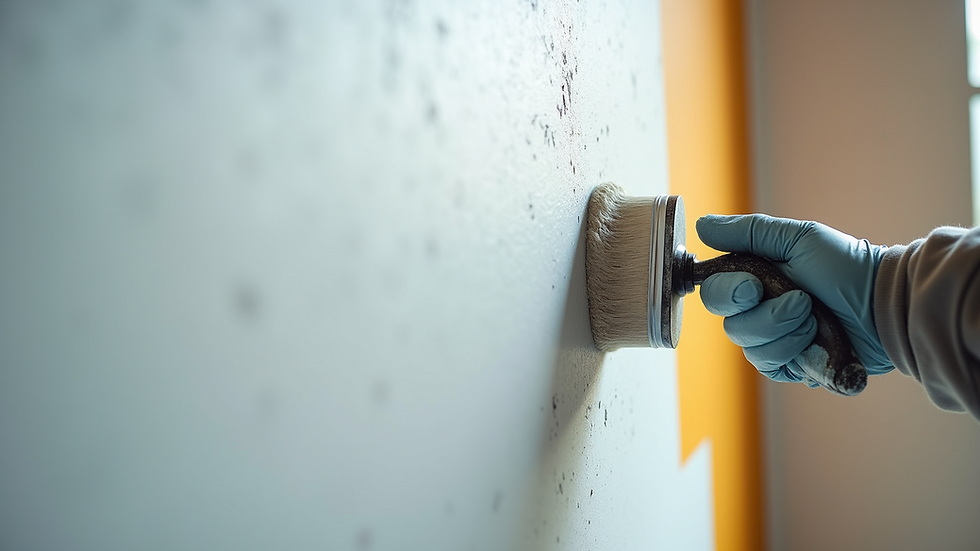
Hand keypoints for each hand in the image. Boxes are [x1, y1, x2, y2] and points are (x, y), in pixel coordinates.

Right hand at [695, 214, 893, 383]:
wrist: (885, 306)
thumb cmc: (846, 266)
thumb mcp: (797, 238)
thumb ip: (748, 232)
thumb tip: (700, 226)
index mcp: (754, 278)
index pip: (714, 293)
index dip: (728, 293)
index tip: (754, 286)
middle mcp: (758, 310)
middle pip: (730, 325)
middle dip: (767, 316)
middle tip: (802, 301)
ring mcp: (773, 341)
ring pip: (751, 350)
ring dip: (788, 333)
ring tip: (816, 321)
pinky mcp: (791, 366)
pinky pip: (772, 368)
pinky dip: (796, 353)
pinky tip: (817, 341)